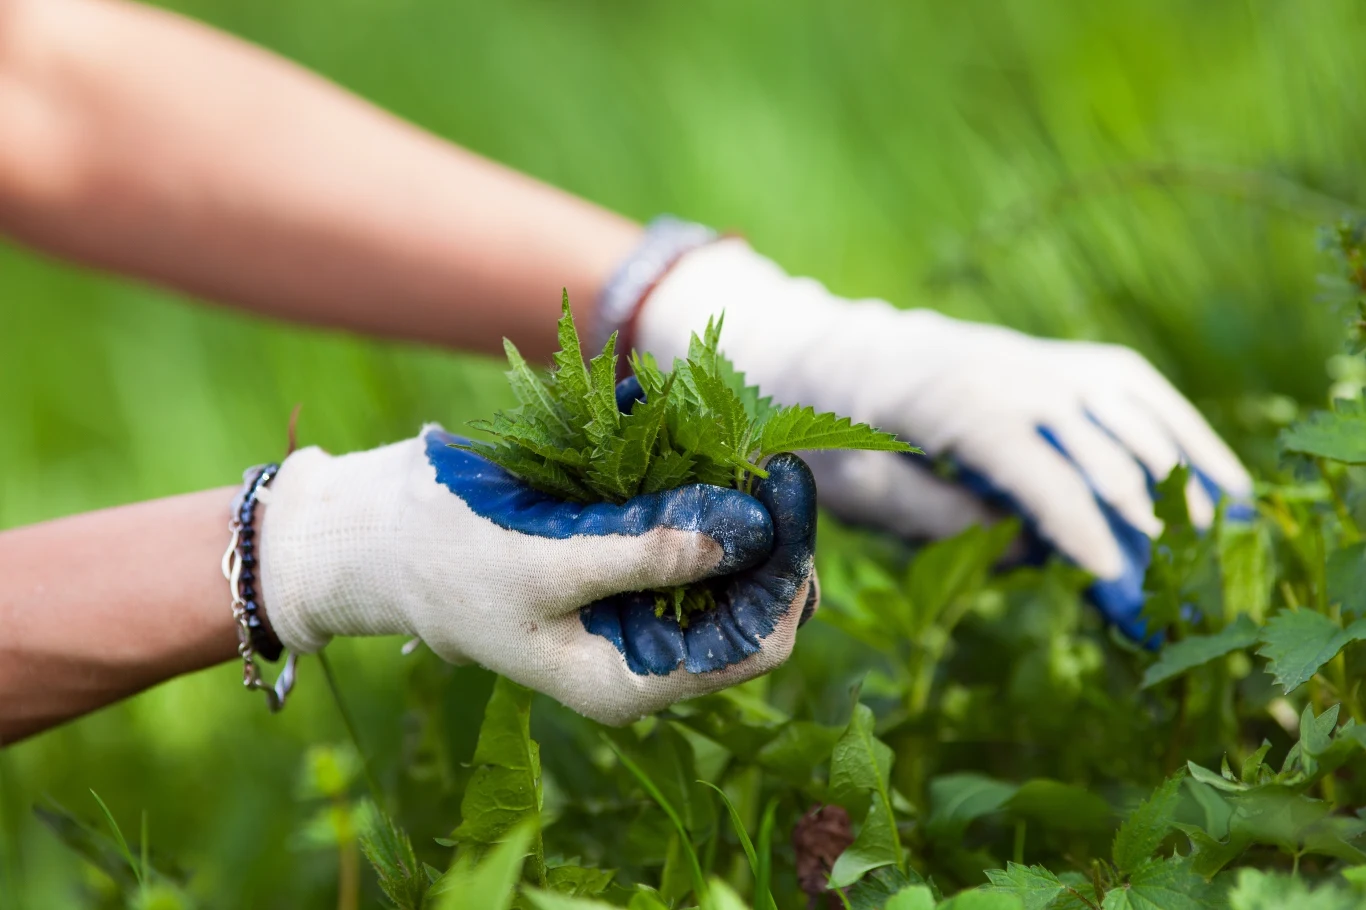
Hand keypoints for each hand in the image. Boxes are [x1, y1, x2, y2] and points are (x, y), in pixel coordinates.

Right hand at [257, 426, 818, 724]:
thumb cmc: (448, 561)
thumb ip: (646, 554)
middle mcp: (645, 652)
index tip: (787, 495)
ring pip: (725, 564)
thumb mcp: (547, 564)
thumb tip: (745, 534)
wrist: (375, 538)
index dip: (784, 575)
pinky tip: (696, 445)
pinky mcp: (620, 564)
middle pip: (750, 602)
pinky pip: (683, 532)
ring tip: (742, 445)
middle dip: (768, 536)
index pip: (754, 646)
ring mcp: (634, 607)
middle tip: (773, 460)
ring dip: (738, 508)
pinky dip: (696, 490)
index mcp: (630, 680)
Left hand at [635, 239, 1251, 639]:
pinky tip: (1220, 481)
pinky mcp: (1057, 361)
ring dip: (1178, 478)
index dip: (1079, 527)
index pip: (1037, 470)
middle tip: (1170, 590)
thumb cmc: (827, 428)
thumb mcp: (854, 487)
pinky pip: (1135, 390)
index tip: (1115, 579)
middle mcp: (1010, 371)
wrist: (827, 351)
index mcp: (954, 403)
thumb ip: (938, 519)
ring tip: (1212, 546)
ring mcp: (1040, 359)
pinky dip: (1183, 432)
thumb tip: (1031, 545)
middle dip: (1140, 520)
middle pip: (1099, 445)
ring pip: (1135, 413)